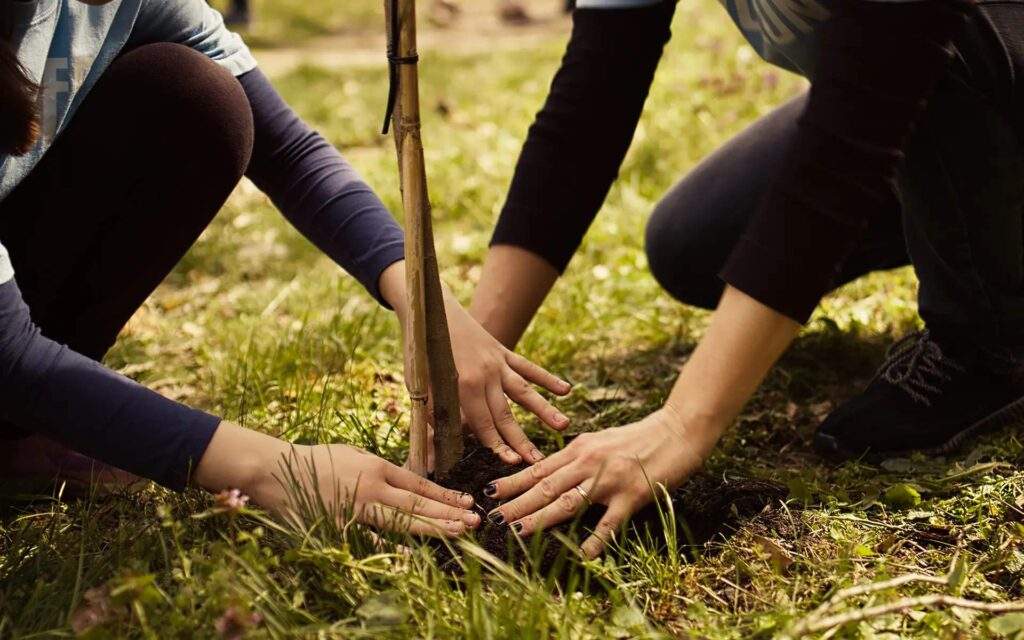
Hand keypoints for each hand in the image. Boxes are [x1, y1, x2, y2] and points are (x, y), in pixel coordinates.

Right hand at [196, 423, 480, 536]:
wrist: (277, 470)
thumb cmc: (315, 460)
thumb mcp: (352, 455)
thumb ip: (377, 468)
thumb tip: (402, 479)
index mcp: (375, 466)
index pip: (418, 483)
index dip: (444, 494)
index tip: (466, 501)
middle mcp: (372, 486)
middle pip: (418, 502)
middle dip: (449, 512)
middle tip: (475, 520)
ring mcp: (357, 507)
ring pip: (403, 520)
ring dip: (433, 527)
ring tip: (459, 532)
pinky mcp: (341, 525)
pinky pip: (372, 538)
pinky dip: (393, 548)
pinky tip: (414, 556)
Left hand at [379, 260, 571, 465]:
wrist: (428, 308)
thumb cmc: (419, 351)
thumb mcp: (418, 385)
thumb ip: (430, 417)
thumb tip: (432, 454)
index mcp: (463, 385)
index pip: (483, 424)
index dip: (498, 446)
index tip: (513, 464)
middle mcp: (485, 375)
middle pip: (506, 414)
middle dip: (522, 440)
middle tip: (538, 461)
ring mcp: (497, 363)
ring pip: (524, 392)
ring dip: (544, 411)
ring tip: (563, 426)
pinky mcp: (502, 352)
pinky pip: (527, 368)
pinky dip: (546, 378)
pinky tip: (566, 390)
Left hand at [484, 406, 721, 557]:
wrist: (676, 430)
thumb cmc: (638, 438)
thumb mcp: (600, 440)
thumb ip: (576, 456)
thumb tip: (551, 471)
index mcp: (578, 448)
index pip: (538, 468)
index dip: (512, 482)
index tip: (488, 494)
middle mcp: (588, 462)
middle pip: (545, 486)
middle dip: (516, 503)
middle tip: (492, 518)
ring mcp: (609, 479)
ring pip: (568, 502)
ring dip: (540, 518)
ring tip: (518, 532)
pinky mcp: (631, 495)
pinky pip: (610, 521)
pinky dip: (596, 539)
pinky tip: (584, 555)